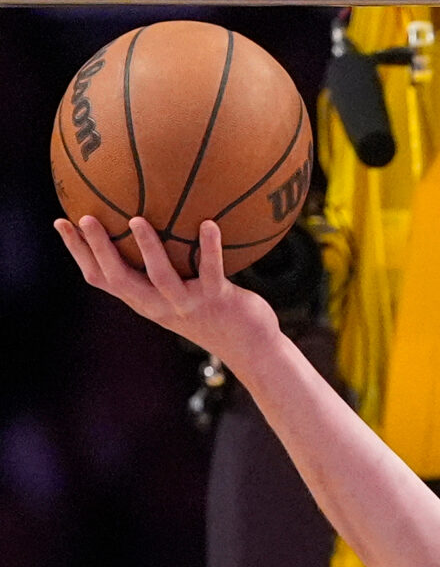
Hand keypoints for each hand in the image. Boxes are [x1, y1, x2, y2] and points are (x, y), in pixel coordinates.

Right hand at [55, 213, 278, 375]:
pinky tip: (209, 223)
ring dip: (147, 248)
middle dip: (99, 249)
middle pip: (120, 278)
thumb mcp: (181, 293)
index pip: (102, 278)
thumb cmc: (215, 314)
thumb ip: (165, 267)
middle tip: (85, 218)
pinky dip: (210, 247)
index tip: (61, 222)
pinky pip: (211, 271)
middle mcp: (160, 305)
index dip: (79, 253)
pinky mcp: (217, 300)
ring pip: (160, 276)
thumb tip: (150, 223)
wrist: (251, 348)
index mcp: (145, 301)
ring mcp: (187, 304)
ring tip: (136, 219)